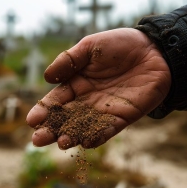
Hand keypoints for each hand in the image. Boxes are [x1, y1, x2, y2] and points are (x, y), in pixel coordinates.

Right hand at [26, 28, 170, 148]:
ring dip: (72, 136)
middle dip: (51, 129)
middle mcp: (87, 100)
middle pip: (66, 118)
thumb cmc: (120, 45)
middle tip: (38, 140)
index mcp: (76, 83)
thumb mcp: (90, 47)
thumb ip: (69, 60)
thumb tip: (46, 77)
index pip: (56, 100)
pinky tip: (85, 143)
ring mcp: (104, 110)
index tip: (32, 120)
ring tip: (61, 142)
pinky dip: (97, 137)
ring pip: (83, 128)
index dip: (44, 110)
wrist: (154, 50)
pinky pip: (107, 130)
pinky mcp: (122, 117)